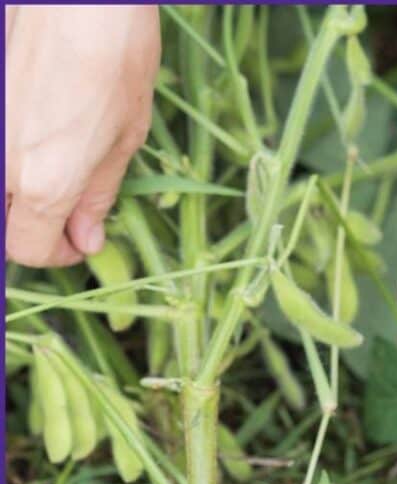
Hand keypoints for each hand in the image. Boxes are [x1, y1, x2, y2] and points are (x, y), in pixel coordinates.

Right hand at [5, 6, 159, 266]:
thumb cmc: (117, 58)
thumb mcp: (125, 137)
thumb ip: (97, 195)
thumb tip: (87, 241)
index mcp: (44, 184)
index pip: (29, 249)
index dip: (57, 254)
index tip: (78, 241)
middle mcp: (1, 165)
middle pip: (0, 226)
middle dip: (31, 229)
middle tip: (64, 213)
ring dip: (16, 195)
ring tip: (51, 171)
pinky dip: (9, 159)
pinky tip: (33, 138)